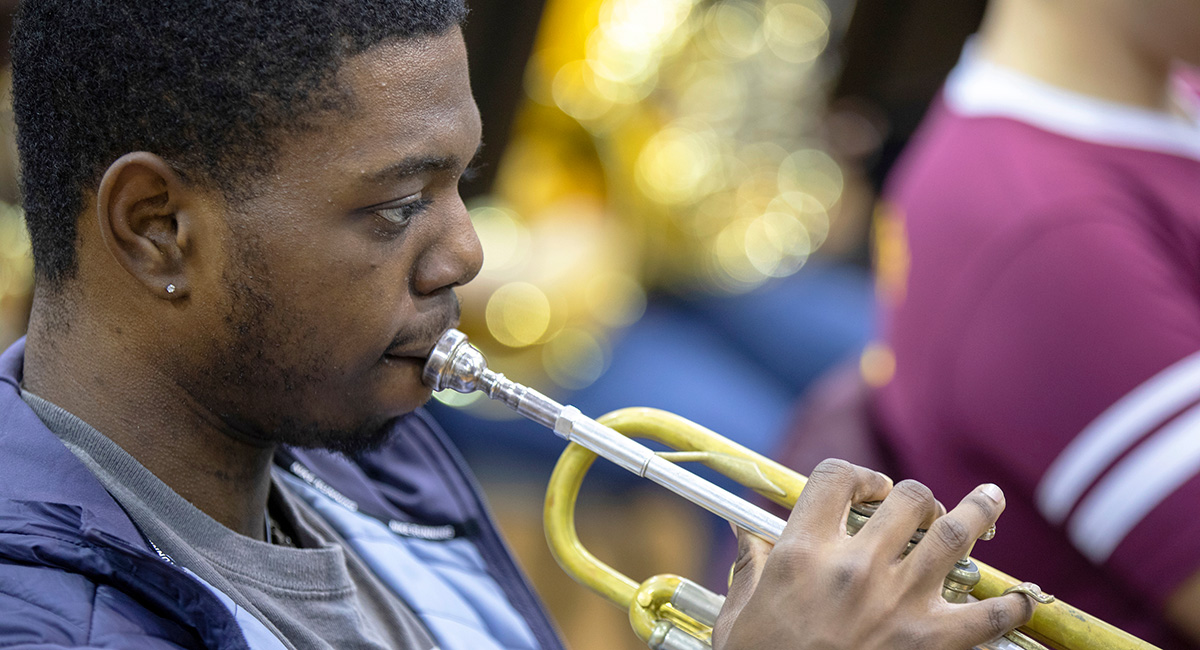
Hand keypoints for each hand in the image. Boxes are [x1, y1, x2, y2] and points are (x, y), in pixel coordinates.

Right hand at [712, 459, 1035, 649]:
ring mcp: (898, 603)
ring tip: (990, 500)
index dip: (856, 475)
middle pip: (906, 499)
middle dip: (918, 496)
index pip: (836, 478)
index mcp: (803, 553)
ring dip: (978, 512)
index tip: (865, 488)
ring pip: (954, 536)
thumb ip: (752, 565)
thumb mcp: (740, 612)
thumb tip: (744, 532)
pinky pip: (988, 616)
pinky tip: (1021, 597)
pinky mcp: (930, 642)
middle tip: (923, 507)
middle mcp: (855, 568)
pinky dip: (1012, 605)